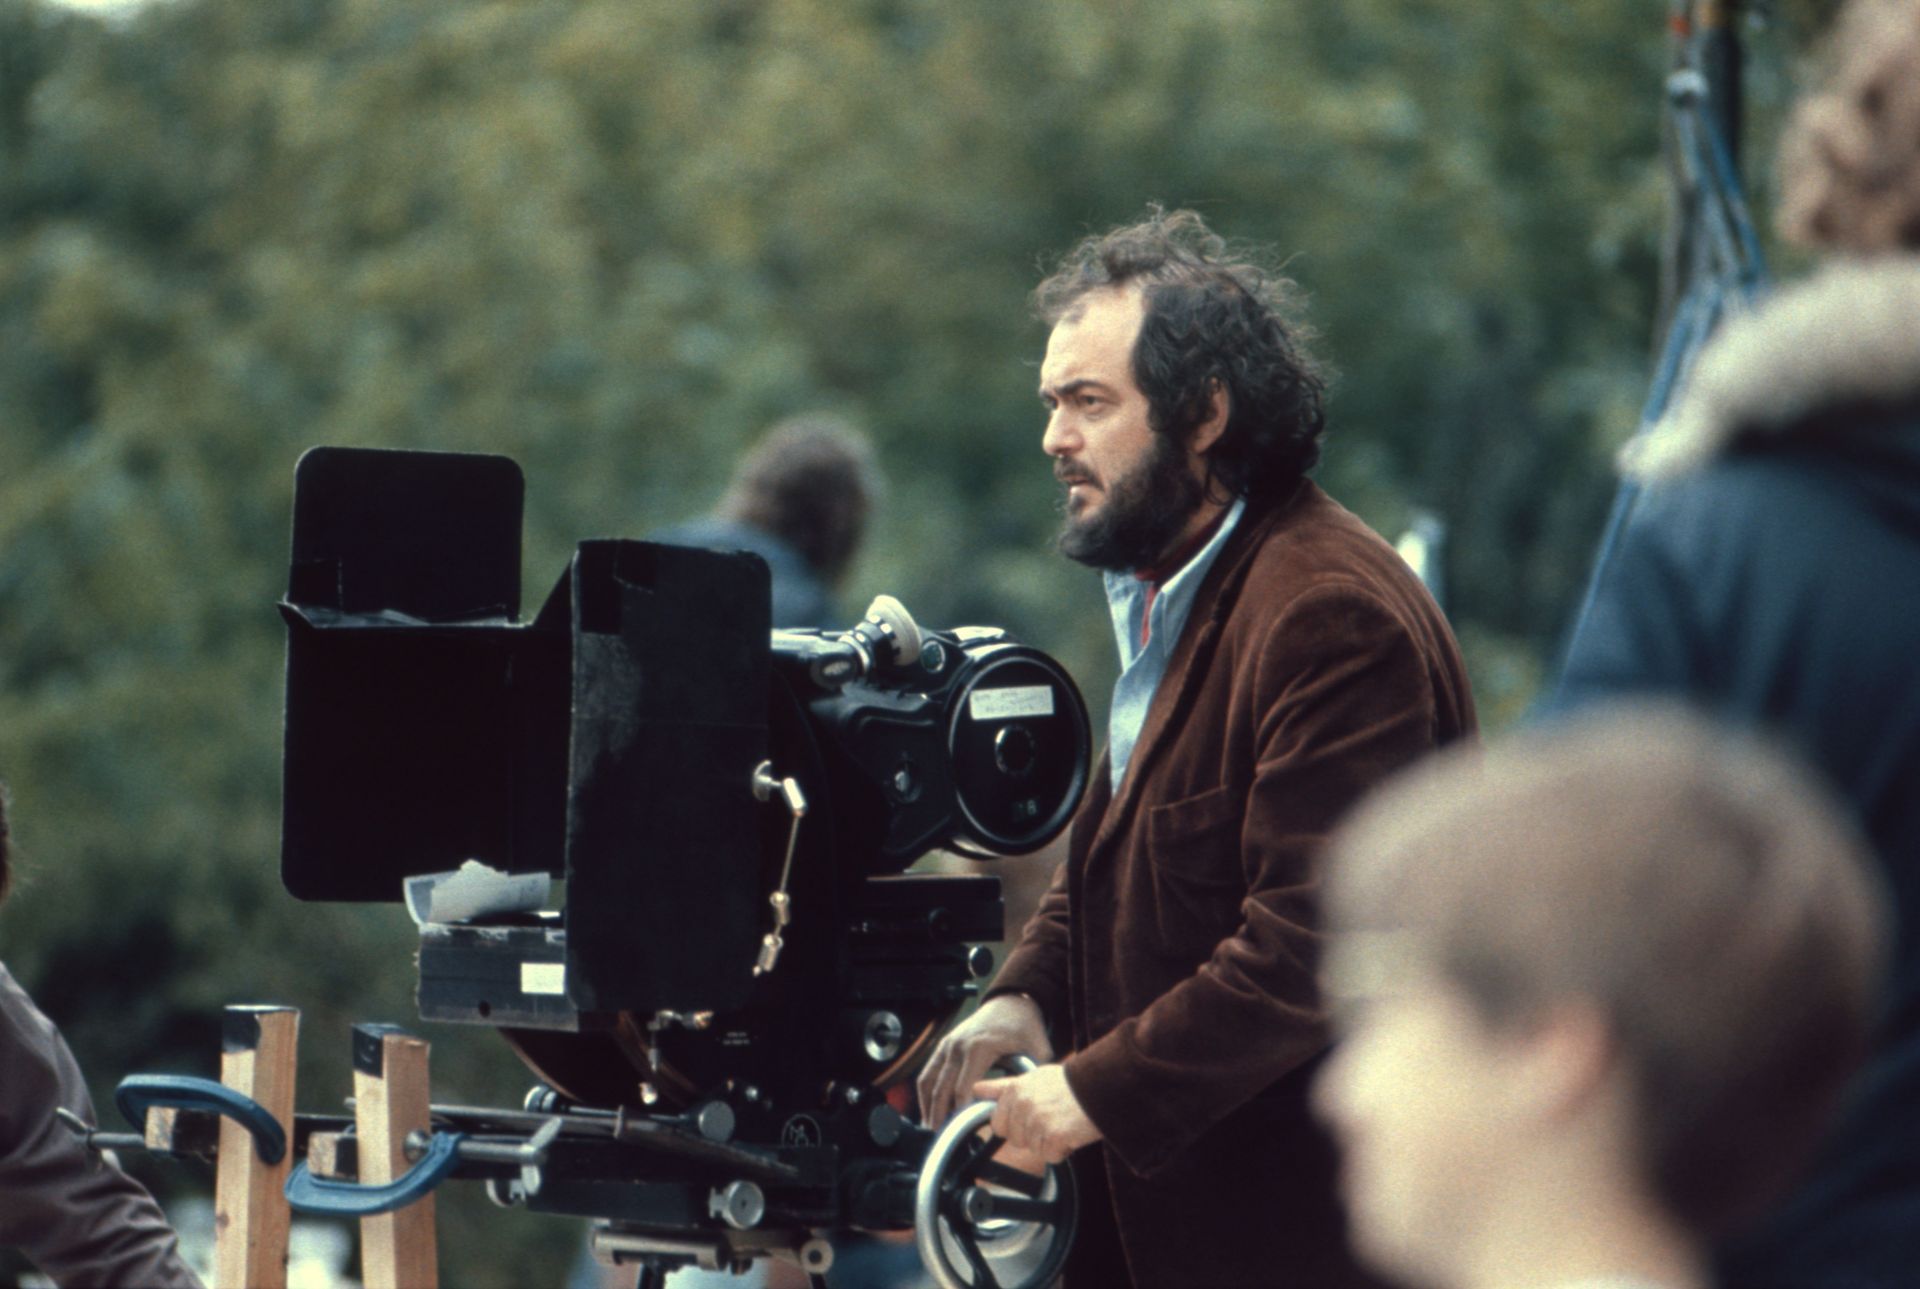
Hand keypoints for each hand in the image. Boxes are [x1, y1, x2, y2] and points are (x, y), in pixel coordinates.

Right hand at [917, 993, 1052, 1128]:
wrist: (1010, 1002)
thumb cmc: (1023, 1026)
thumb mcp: (1036, 1048)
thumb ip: (1033, 1076)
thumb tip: (1031, 1102)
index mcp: (979, 1048)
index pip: (964, 1089)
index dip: (961, 1113)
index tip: (962, 1132)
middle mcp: (959, 1046)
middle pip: (942, 1089)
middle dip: (941, 1116)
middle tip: (943, 1139)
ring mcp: (948, 1044)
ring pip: (929, 1081)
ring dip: (928, 1107)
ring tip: (932, 1129)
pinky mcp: (944, 1045)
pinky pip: (928, 1072)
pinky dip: (925, 1092)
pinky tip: (929, 1109)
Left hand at [972, 1063, 1101, 1163]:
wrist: (1102, 1087)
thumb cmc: (1070, 1083)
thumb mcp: (1035, 1077)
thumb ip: (1004, 1087)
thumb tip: (977, 1090)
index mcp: (1015, 1090)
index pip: (997, 1122)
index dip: (1013, 1124)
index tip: (1028, 1118)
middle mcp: (1022, 1105)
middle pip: (1014, 1139)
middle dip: (1031, 1135)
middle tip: (1051, 1118)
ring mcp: (1037, 1121)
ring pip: (1033, 1149)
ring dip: (1049, 1142)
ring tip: (1064, 1121)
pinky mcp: (1053, 1136)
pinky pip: (1051, 1156)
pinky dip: (1063, 1150)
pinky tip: (1072, 1132)